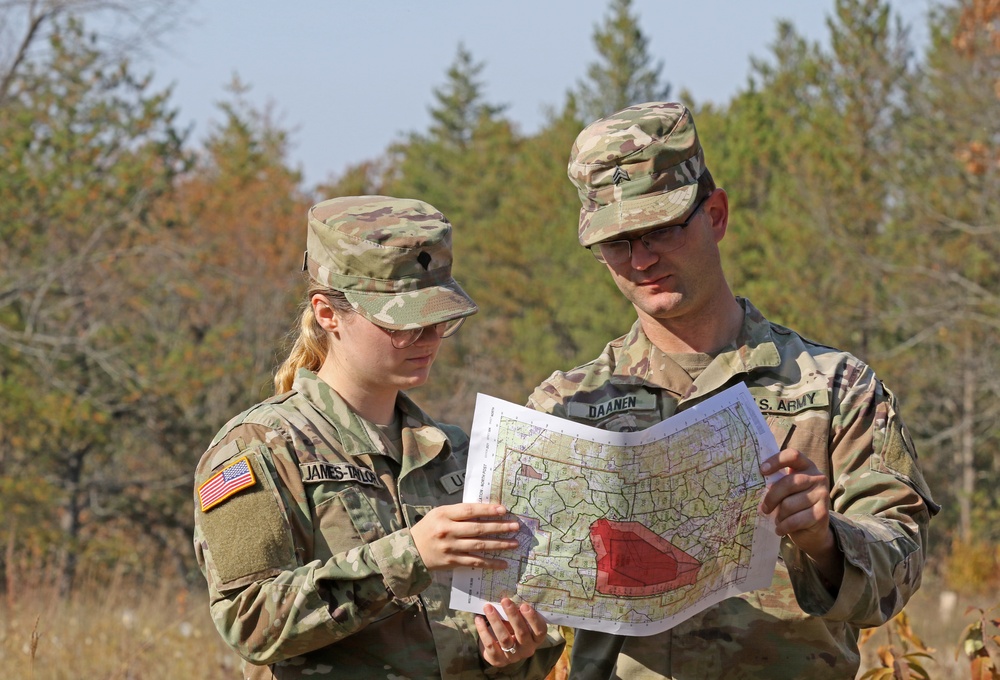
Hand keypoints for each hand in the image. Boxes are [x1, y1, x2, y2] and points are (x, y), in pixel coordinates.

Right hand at [410, 503, 519, 570]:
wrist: (410, 551)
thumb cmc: (428, 528)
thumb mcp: (439, 514)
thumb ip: (459, 512)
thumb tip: (485, 510)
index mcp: (444, 515)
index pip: (469, 510)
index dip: (487, 510)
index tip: (503, 510)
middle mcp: (447, 530)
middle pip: (478, 528)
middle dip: (499, 527)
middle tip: (515, 527)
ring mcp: (450, 547)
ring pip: (479, 545)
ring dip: (499, 545)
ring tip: (514, 543)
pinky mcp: (452, 562)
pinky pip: (475, 562)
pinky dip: (490, 563)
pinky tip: (503, 563)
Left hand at [476, 597, 548, 666]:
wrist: (500, 649)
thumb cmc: (513, 629)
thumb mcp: (519, 622)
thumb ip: (518, 613)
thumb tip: (509, 597)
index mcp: (536, 639)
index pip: (540, 630)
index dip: (533, 619)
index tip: (524, 605)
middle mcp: (527, 649)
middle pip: (522, 633)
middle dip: (513, 615)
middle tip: (505, 601)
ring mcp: (512, 657)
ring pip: (505, 638)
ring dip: (496, 621)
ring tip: (488, 607)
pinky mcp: (498, 660)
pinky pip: (490, 645)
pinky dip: (483, 631)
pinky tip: (479, 619)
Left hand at [760, 448, 842, 585]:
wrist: (813, 530)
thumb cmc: (794, 505)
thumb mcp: (786, 491)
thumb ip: (777, 482)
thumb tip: (753, 483)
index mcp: (806, 466)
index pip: (792, 455)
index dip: (776, 461)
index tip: (762, 470)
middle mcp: (818, 477)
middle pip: (788, 482)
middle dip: (771, 497)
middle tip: (764, 508)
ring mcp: (822, 495)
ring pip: (789, 504)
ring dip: (779, 515)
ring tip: (778, 520)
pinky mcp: (822, 513)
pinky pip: (795, 520)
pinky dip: (784, 526)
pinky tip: (780, 529)